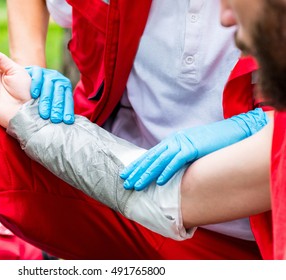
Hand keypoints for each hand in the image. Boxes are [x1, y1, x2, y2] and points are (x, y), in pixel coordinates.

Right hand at [26, 66, 73, 123]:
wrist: (30, 77)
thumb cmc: (42, 94)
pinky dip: (36, 85)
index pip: (67, 99)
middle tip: (55, 120)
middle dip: (57, 108)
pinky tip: (33, 95)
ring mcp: (47, 73)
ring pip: (49, 86)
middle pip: (59, 93)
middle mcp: (57, 78)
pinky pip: (38, 76)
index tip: (67, 121)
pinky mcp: (36, 69)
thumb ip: (58, 108)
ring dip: (46, 101)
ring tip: (44, 113)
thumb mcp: (52, 100)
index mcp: (64, 86)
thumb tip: (64, 124)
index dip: (68, 110)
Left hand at [120, 108, 268, 190]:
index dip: (137, 165)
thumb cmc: (213, 142)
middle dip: (137, 171)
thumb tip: (169, 171)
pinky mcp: (193, 148)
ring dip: (147, 174)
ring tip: (137, 186)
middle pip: (151, 158)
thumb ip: (180, 157)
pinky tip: (160, 181)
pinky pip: (177, 161)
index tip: (126, 175)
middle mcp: (174, 141)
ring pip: (160, 161)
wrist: (233, 131)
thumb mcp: (192, 149)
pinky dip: (167, 171)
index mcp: (172, 141)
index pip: (151, 155)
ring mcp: (183, 143)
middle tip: (125, 183)